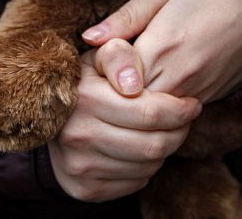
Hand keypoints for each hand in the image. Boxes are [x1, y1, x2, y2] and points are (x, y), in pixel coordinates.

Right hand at [49, 39, 200, 201]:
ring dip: (164, 149)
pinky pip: (135, 183)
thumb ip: (119, 55)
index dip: (180, 110)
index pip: (151, 113)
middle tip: (184, 120)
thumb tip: (133, 84)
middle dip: (179, 132)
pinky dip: (147, 167)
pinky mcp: (84, 187)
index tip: (191, 104)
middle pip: (153, 145)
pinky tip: (141, 149)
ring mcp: (79, 165)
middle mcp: (79, 135)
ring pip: (148, 166)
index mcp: (86, 98)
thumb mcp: (100, 56)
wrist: (50, 114)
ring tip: (162, 131)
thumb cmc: (86, 80)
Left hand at [82, 0, 241, 102]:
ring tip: (129, 75)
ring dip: (134, 102)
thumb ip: (125, 17)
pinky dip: (157, 105)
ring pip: (149, 116)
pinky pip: (172, 116)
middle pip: (127, 105)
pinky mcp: (207, 100)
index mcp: (161, 46)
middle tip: (107, 68)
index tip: (100, 52)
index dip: (99, 67)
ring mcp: (195, 94)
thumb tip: (88, 38)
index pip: (111, 77)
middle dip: (111, 91)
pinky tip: (155, 80)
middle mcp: (177, 78)